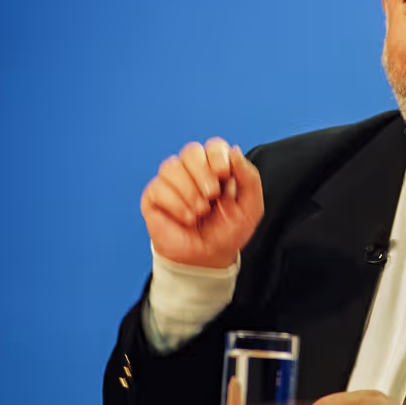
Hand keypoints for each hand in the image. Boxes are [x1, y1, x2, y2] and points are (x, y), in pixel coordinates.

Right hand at [140, 138, 263, 267]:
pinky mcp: (154, 196)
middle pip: (191, 151)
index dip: (217, 155)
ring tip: (200, 212)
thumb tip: (234, 151)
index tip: (223, 174)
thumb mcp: (251, 208)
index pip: (213, 146)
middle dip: (203, 173)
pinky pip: (159, 187)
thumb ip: (249, 177)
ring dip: (189, 191)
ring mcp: (172, 183)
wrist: (208, 259)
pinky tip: (187, 218)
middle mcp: (193, 171)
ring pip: (172, 166)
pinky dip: (176, 204)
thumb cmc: (227, 233)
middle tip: (212, 195)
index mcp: (216, 169)